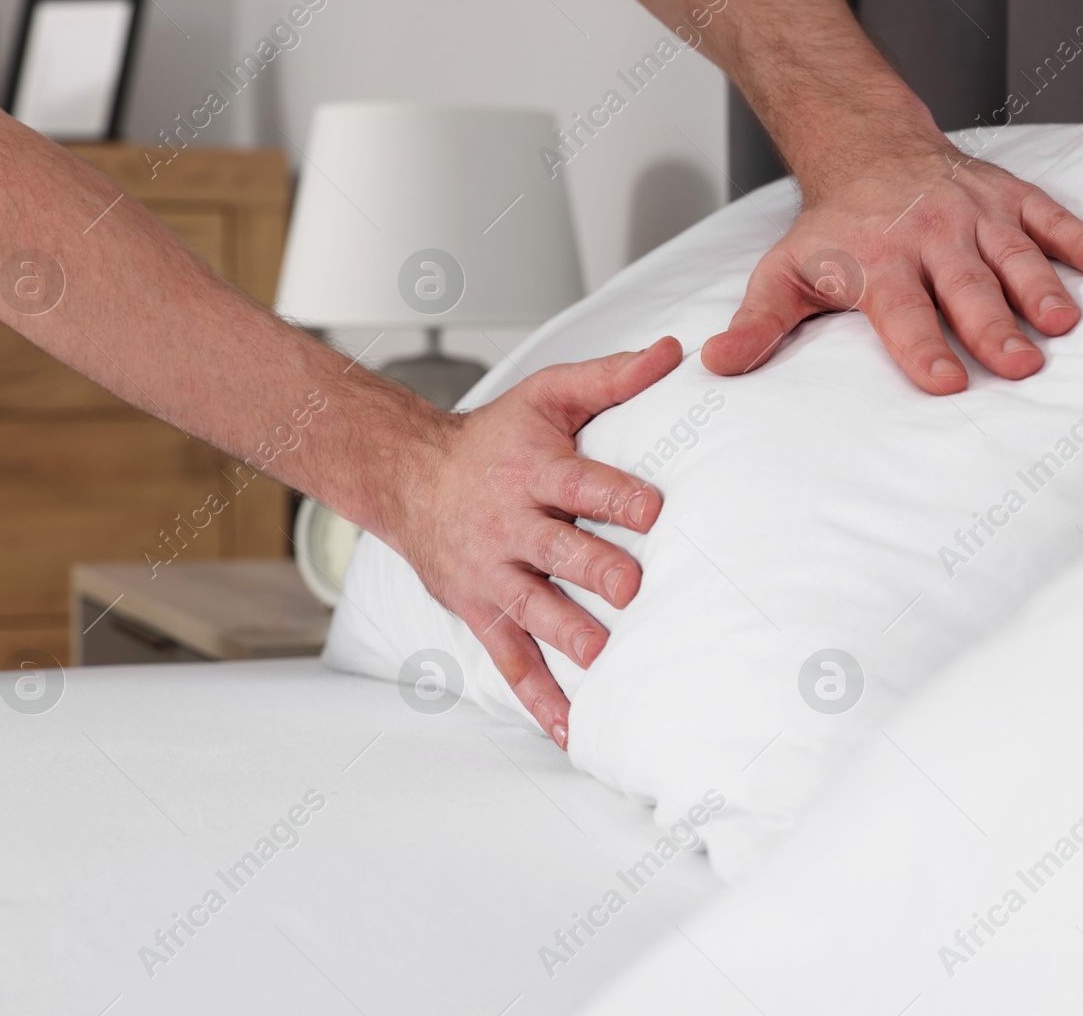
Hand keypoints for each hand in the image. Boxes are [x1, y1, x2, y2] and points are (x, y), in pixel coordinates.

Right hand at [388, 337, 683, 749]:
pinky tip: (573, 730)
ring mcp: (492, 574)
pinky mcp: (481, 612)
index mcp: (532, 471)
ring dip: (570, 635)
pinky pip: (511, 661)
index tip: (651, 511)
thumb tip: (673, 352)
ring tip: (606, 657)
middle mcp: (510, 525)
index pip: (577, 483)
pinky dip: (540, 699)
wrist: (408, 476)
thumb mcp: (547, 396)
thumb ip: (610, 377)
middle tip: (632, 588)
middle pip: (557, 551)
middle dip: (594, 570)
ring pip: (533, 610)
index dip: (614, 496)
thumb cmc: (493, 439)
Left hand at [701, 141, 1082, 393]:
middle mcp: (929, 238)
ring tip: (1066, 323)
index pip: (902, 313)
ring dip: (1041, 286)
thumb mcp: (783, 274)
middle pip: (965, 289)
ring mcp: (974, 216)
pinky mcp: (1009, 198)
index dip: (921, 347)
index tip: (943, 382)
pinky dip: (1081, 237)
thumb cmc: (830, 231)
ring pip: (1012, 254)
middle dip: (993, 327)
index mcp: (878, 264)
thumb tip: (716, 364)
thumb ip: (758, 324)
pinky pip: (1049, 216)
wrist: (867, 150)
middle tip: (1021, 365)